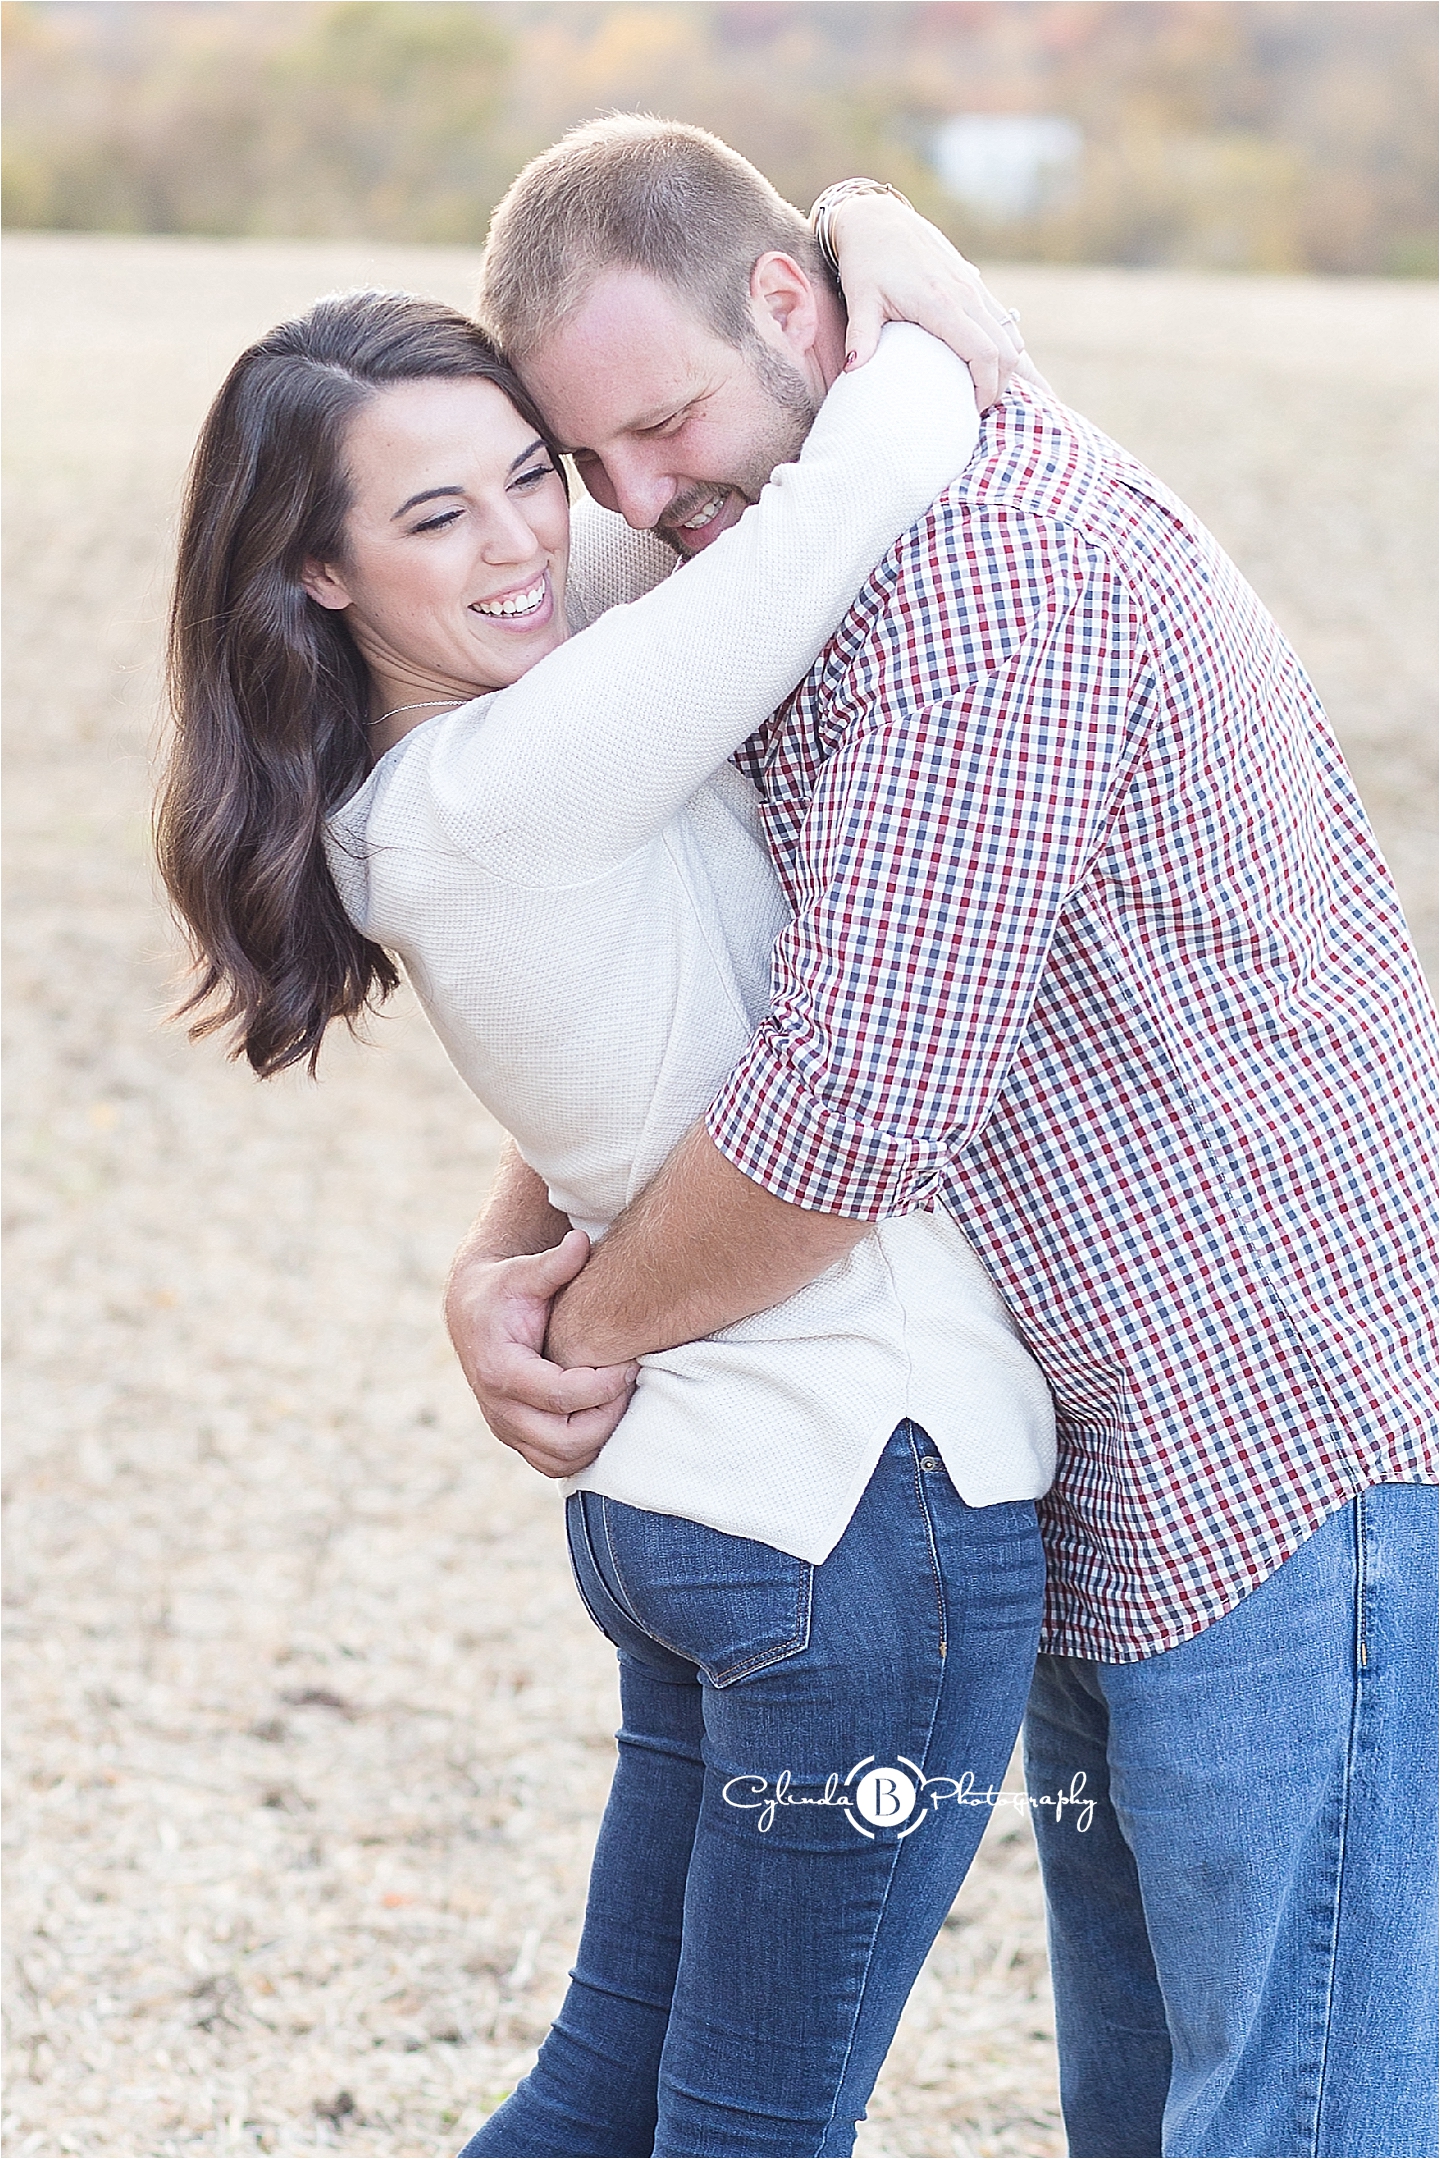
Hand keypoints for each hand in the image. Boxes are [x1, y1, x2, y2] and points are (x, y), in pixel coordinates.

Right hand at [444, 1228, 637, 1478]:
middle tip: (631, 1384)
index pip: (561, 1396)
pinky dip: (583, 1450)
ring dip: (597, 1439)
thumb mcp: (524, 1271)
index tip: (631, 1363)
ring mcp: (504, 1426)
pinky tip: (605, 1415)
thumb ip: (554, 1264)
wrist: (471, 1311)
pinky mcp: (515, 1436)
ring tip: (621, 1400)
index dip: (603, 1385)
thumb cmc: (504, 1288)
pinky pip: (553, 1463)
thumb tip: (580, 1242)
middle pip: (563, 1440)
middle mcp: (497, 1406)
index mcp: (499, 1369)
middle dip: (606, 1417)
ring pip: (559, 1460)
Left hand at [828, 192, 1024, 408]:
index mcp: (941, 303)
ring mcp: (973, 287)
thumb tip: (853, 370)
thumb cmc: (866, 261)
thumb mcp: (860, 299)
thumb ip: (861, 335)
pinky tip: (982, 362)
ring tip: (981, 388)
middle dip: (999, 385)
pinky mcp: (973, 282)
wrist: (878, 219)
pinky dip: (1002, 346)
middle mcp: (965, 294)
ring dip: (1005, 366)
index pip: (984, 354)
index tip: (971, 409)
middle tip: (977, 407)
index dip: (986, 388)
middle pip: (1006, 351)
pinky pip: (1002, 320)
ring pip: (1010, 335)